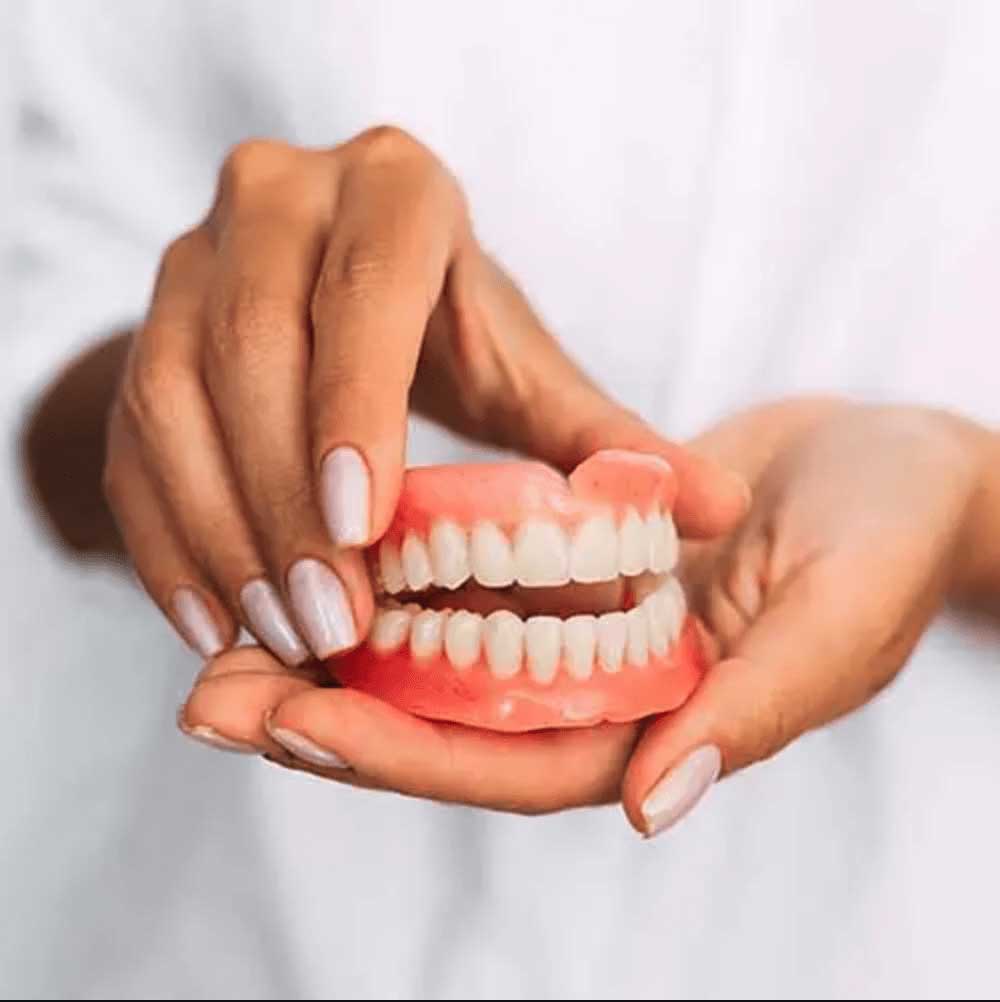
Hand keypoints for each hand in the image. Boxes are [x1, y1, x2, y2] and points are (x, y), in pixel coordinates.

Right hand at [103, 128, 746, 664]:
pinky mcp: (145, 332)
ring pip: (172, 396)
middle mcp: (277, 201)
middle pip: (253, 348)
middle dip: (286, 498)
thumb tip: (717, 511)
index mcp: (393, 192)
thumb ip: (605, 439)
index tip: (365, 527)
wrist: (345, 310)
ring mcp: (194, 261)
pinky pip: (129, 438)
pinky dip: (164, 539)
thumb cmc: (453, 335)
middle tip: (327, 621)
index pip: (365, 289)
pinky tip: (210, 623)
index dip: (355, 403)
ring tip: (276, 635)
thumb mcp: (527, 373)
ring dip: (222, 530)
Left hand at [179, 399, 984, 831]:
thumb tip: (655, 801)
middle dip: (328, 719)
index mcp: (660, 728)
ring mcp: (578, 634)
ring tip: (222, 646)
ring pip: (436, 664)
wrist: (890, 462)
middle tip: (210, 700)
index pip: (512, 763)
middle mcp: (602, 693)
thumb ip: (753, 709)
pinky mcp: (565, 572)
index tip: (296, 722)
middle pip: (447, 728)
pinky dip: (387, 585)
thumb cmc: (887, 535)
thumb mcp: (837, 616)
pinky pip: (463, 590)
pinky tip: (312, 562)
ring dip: (332, 655)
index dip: (404, 752)